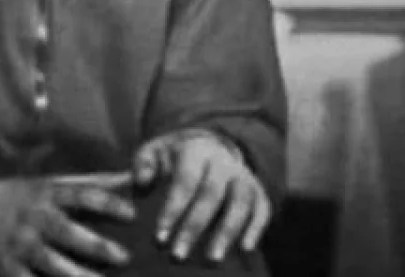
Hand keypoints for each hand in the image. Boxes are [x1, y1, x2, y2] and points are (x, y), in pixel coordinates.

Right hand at [0, 171, 136, 276]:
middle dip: (97, 246)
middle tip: (124, 257)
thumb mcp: (41, 185)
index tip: (132, 214)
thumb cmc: (9, 197)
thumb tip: (125, 181)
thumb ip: (81, 186)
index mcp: (42, 194)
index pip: (80, 194)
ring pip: (54, 266)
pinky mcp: (6, 270)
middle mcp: (32, 219)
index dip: (107, 203)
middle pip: (68, 233)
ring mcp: (18, 246)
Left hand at [133, 128, 270, 262]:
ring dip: (227, 232)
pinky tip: (245, 249)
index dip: (173, 210)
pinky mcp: (258, 190)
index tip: (160, 237)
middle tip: (178, 255)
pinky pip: (263, 209)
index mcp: (195, 150)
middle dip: (194, 227)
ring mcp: (243, 175)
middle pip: (211, 194)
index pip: (185, 181)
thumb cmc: (173, 157)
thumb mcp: (154, 151)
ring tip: (212, 259)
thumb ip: (143, 164)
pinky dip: (256, 228)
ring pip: (240, 203)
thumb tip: (141, 182)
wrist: (208, 145)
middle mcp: (223, 161)